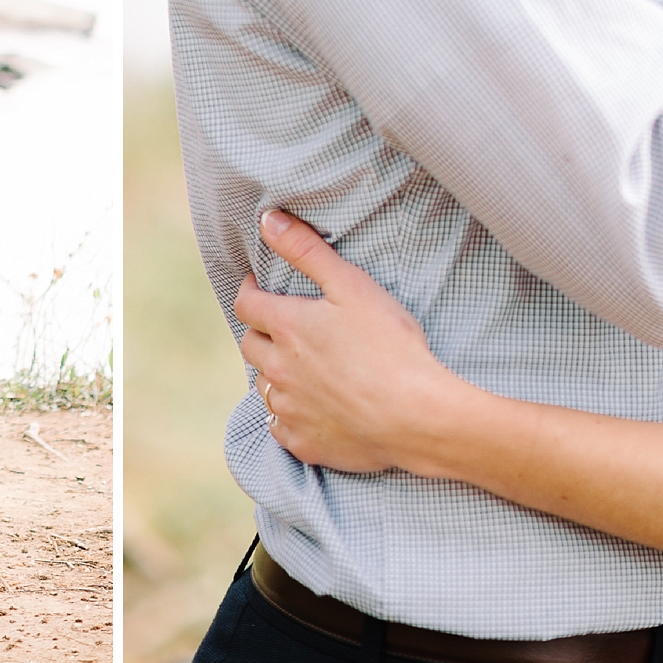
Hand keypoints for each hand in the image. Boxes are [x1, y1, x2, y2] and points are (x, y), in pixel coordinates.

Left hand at [232, 208, 458, 474]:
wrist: (416, 415)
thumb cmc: (389, 345)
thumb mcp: (351, 285)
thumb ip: (306, 250)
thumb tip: (267, 220)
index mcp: (286, 327)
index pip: (246, 304)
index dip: (250, 291)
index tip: (259, 287)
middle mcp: (277, 369)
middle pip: (250, 345)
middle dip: (261, 332)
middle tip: (284, 327)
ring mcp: (288, 408)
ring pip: (264, 385)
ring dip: (275, 373)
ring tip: (301, 367)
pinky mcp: (303, 442)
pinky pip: (280, 426)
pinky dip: (289, 413)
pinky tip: (309, 408)